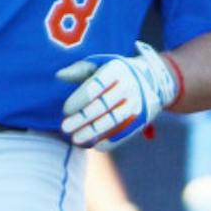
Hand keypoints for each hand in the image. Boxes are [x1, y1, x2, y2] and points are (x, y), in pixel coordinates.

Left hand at [57, 41, 178, 149]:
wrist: (151, 78)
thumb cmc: (113, 72)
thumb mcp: (99, 64)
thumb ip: (79, 70)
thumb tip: (59, 76)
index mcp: (116, 69)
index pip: (96, 85)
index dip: (80, 99)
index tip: (65, 110)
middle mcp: (129, 85)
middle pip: (103, 104)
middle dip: (82, 118)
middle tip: (64, 128)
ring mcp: (138, 101)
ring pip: (115, 119)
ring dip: (94, 131)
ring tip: (76, 139)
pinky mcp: (144, 116)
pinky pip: (128, 130)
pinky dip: (113, 140)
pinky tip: (96, 146)